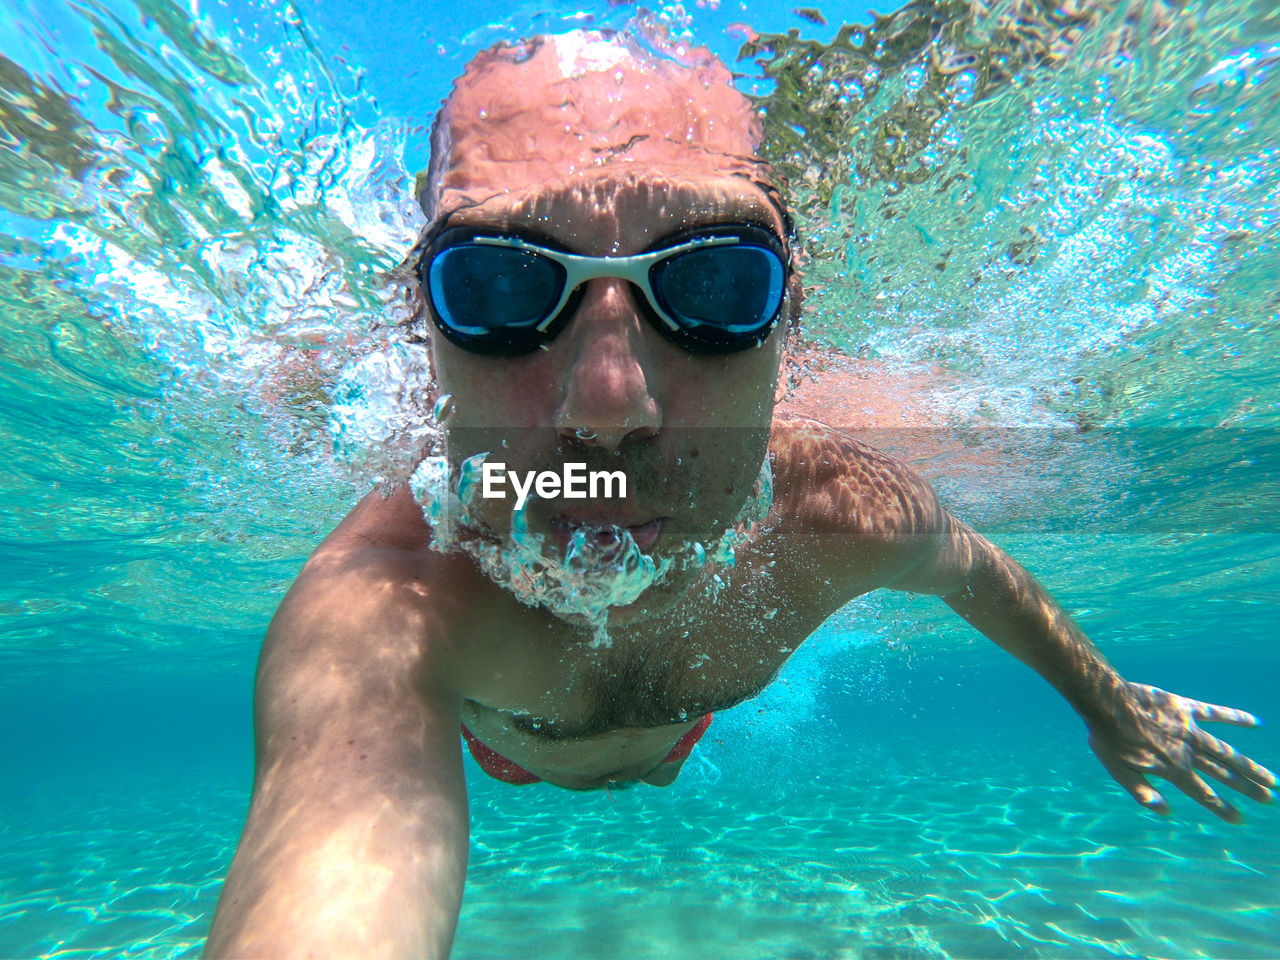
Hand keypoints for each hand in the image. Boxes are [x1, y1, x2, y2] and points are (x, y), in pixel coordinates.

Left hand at [1087, 682, 1275, 822]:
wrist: (1107, 704)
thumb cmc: (1109, 739)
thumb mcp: (1121, 772)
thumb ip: (1144, 793)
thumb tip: (1166, 812)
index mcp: (1173, 770)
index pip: (1204, 794)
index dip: (1222, 808)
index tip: (1240, 819)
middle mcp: (1188, 752)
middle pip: (1224, 775)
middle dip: (1247, 789)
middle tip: (1269, 799)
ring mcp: (1190, 730)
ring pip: (1228, 751)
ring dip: (1250, 765)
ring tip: (1271, 778)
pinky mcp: (1186, 708)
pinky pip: (1215, 713)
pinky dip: (1235, 717)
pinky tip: (1255, 722)